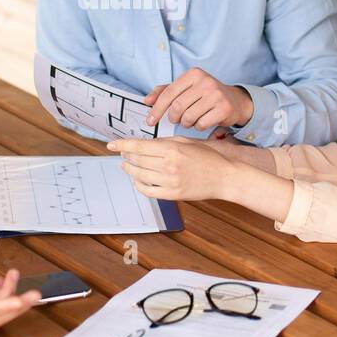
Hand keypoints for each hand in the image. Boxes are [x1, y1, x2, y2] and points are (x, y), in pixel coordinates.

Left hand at [106, 136, 237, 201]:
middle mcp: (169, 165)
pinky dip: (139, 185)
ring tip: (126, 166)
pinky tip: (137, 180)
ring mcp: (170, 181)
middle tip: (121, 153)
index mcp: (172, 149)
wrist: (225, 177)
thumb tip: (144, 144)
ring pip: (140, 175)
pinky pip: (148, 191)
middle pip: (137, 160)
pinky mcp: (173, 194)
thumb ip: (165, 142)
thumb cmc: (208, 157)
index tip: (111, 144)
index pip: (139, 146)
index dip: (122, 145)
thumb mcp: (186, 142)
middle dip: (126, 156)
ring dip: (129, 170)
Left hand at [144, 68, 253, 129]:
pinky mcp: (224, 108)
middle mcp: (205, 81)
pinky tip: (203, 121)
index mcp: (193, 74)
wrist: (235, 101)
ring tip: (192, 119)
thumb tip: (147, 100)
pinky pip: (201, 124)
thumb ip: (165, 92)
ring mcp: (216, 95)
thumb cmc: (205, 95)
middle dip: (173, 118)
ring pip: (188, 117)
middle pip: (177, 107)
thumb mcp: (186, 88)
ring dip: (186, 123)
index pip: (168, 93)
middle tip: (176, 119)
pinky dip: (198, 126)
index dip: (157, 109)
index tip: (149, 121)